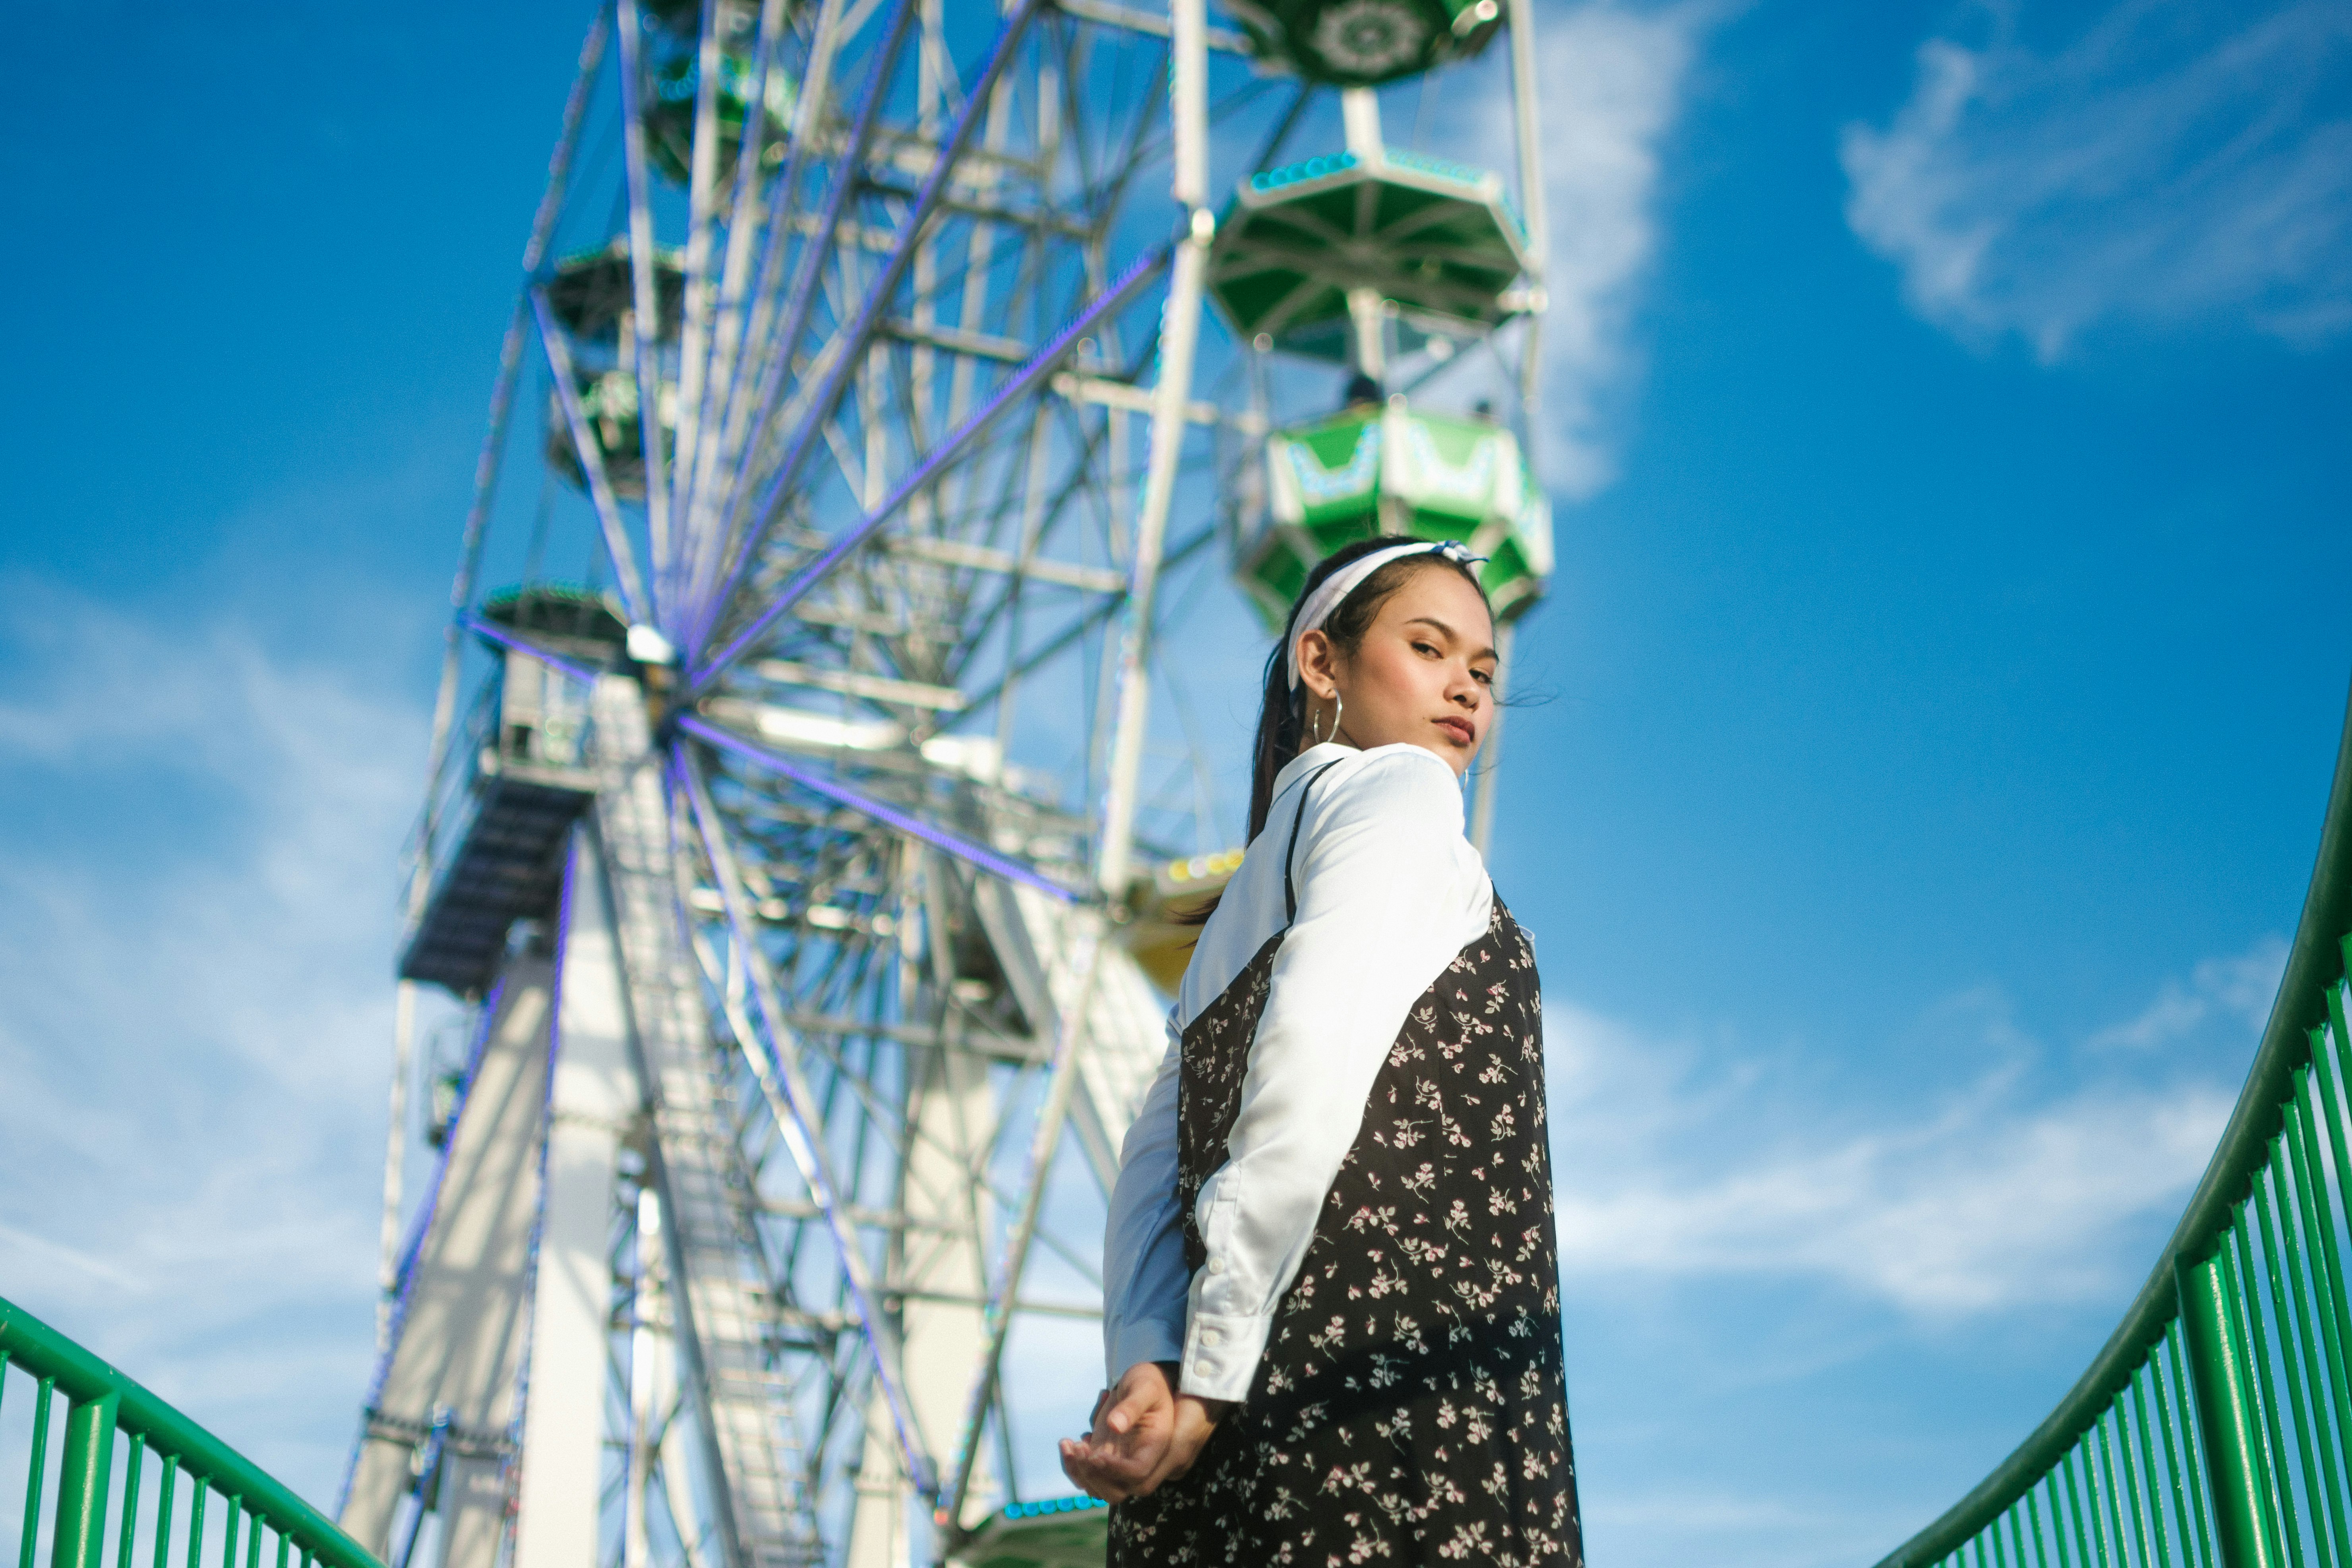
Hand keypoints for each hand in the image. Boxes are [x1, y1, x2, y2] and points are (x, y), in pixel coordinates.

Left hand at [1058, 1361, 1228, 1501]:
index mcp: (1156, 1446)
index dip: (1117, 1469)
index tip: (1096, 1453)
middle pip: (1120, 1491)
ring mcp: (1122, 1463)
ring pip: (1101, 1489)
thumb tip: (1114, 1425)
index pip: (1139, 1472)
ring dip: (1080, 1474)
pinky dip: (1074, 1467)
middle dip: (1096, 1477)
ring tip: (1068, 1444)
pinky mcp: (1107, 1459)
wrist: (1145, 1383)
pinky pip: (1090, 1477)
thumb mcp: (1144, 1387)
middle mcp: (1140, 1461)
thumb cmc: (1149, 1381)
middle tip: (1080, 1449)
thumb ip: (1132, 1405)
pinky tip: (1069, 1443)